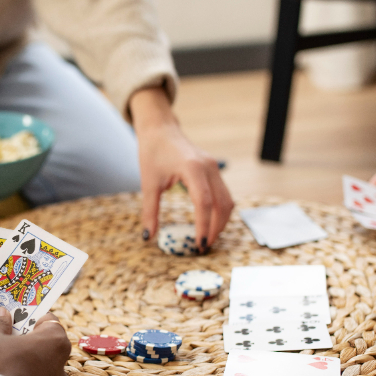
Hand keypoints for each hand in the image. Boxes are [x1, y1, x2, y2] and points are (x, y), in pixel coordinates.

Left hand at [130, 87, 233, 251]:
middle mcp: (208, 167)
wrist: (160, 129)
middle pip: (221, 204)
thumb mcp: (148, 183)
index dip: (204, 226)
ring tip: (208, 238)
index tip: (199, 244)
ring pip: (227, 200)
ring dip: (220, 221)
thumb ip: (150, 211)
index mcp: (192, 168)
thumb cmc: (152, 152)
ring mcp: (214, 167)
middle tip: (203, 246)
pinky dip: (220, 210)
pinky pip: (224, 194)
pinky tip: (210, 223)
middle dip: (215, 228)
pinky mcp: (214, 169)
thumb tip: (147, 236)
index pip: (204, 203)